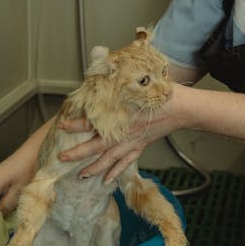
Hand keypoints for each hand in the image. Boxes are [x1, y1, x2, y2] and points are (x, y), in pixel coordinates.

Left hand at [58, 88, 183, 181]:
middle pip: (96, 146)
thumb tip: (103, 65)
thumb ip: (118, 77)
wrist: (183, 107)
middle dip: (78, 153)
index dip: (76, 125)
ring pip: (109, 159)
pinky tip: (107, 180)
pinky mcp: (141, 146)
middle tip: (62, 157)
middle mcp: (124, 132)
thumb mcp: (138, 80)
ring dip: (94, 168)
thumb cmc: (162, 92)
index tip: (62, 125)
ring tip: (81, 175)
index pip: (93, 122)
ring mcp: (133, 142)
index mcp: (121, 116)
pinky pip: (126, 163)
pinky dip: (116, 172)